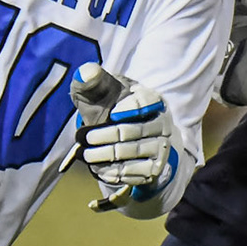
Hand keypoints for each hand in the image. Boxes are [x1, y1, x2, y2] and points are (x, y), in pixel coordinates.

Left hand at [68, 63, 177, 209]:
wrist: (129, 140)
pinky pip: (131, 172)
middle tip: (83, 137)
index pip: (147, 101)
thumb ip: (93, 81)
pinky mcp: (154, 170)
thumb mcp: (103, 93)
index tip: (113, 113)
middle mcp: (163, 124)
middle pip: (133, 131)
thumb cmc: (112, 109)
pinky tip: (97, 167)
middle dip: (104, 135)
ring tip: (85, 154)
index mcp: (154, 100)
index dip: (130, 108)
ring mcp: (160, 148)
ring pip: (130, 152)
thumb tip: (86, 72)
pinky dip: (111, 171)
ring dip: (104, 155)